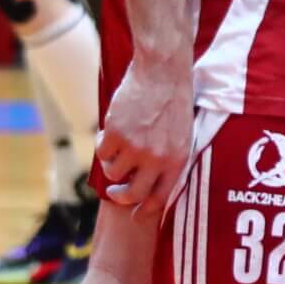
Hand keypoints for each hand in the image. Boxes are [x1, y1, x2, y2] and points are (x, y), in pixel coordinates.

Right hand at [96, 54, 192, 222]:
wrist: (164, 70)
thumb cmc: (175, 100)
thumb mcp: (183, 133)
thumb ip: (169, 159)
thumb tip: (151, 188)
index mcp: (178, 159)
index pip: (160, 198)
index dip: (145, 210)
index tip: (135, 213)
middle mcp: (157, 158)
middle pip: (131, 194)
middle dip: (120, 195)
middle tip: (115, 190)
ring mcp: (134, 148)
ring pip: (113, 173)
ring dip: (112, 163)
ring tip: (120, 145)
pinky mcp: (115, 135)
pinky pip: (101, 154)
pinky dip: (103, 144)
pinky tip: (113, 130)